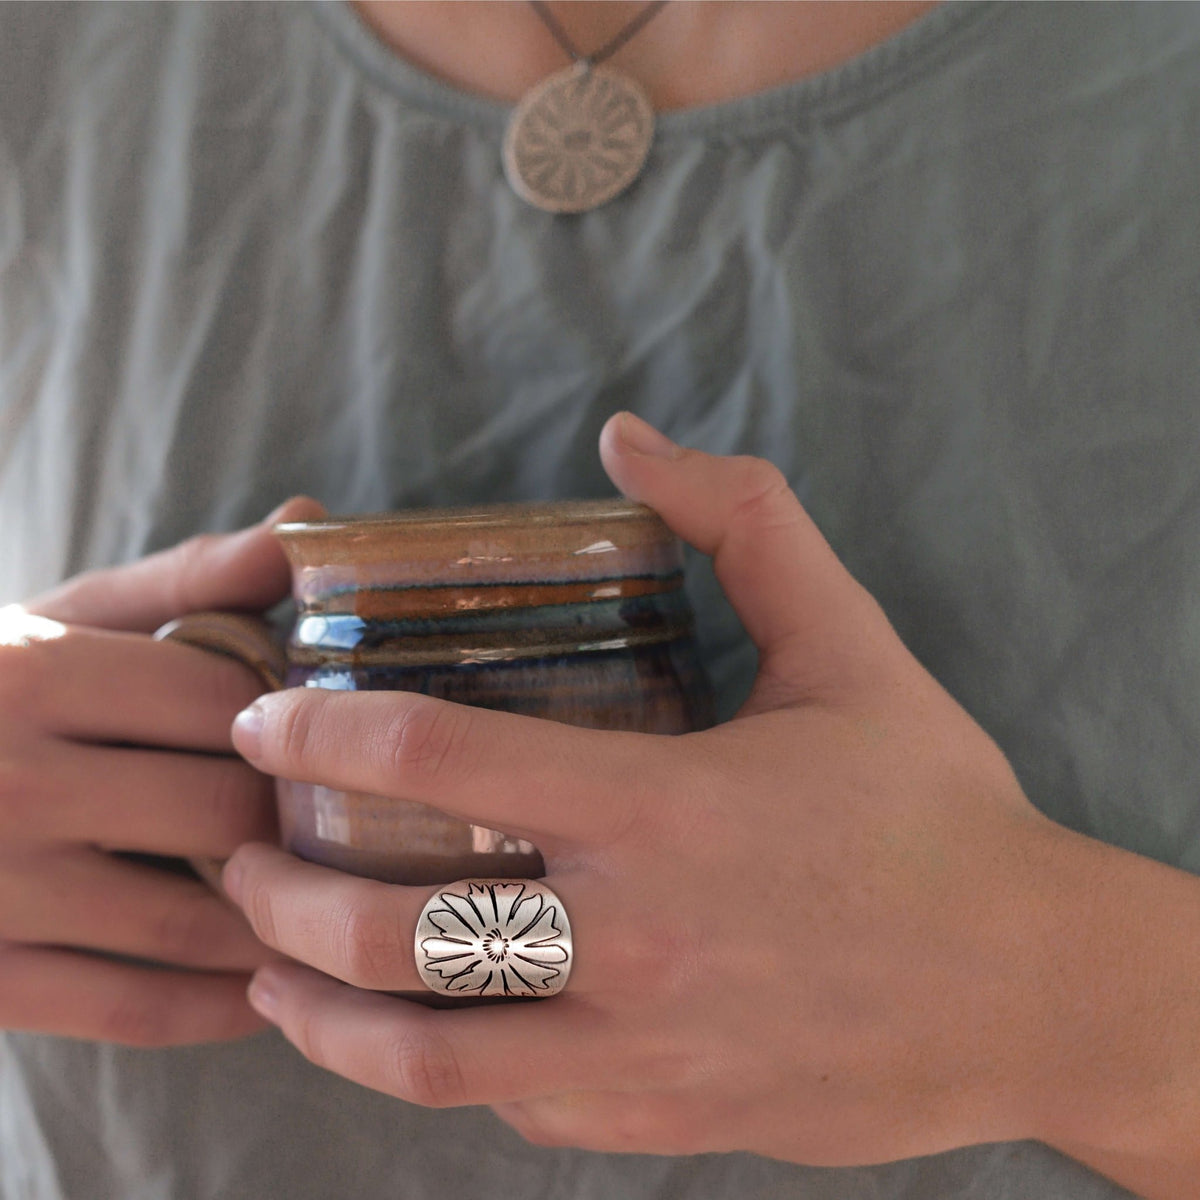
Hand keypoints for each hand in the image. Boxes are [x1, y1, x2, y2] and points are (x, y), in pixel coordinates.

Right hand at [0, 496, 323, 1045]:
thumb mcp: (65, 619)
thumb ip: (187, 577)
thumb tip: (308, 519)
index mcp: (35, 676)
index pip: (227, 704)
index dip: (296, 724)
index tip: (333, 740)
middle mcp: (6, 782)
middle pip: (222, 811)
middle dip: (296, 823)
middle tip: (352, 830)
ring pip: (190, 924)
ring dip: (280, 928)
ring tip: (336, 912)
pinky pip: (129, 1009)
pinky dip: (214, 1010)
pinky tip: (263, 990)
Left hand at [223, 415, 1066, 1162]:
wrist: (1027, 988)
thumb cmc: (934, 813)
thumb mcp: (851, 647)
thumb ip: (744, 525)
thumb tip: (633, 440)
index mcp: (662, 807)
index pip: (434, 756)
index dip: (318, 725)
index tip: (261, 712)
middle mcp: (631, 939)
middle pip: (385, 928)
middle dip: (275, 885)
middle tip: (237, 841)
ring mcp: (638, 1049)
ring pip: (418, 1051)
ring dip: (312, 1006)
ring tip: (265, 961)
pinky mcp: (657, 1119)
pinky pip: (504, 1104)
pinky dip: (427, 1063)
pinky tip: (403, 1027)